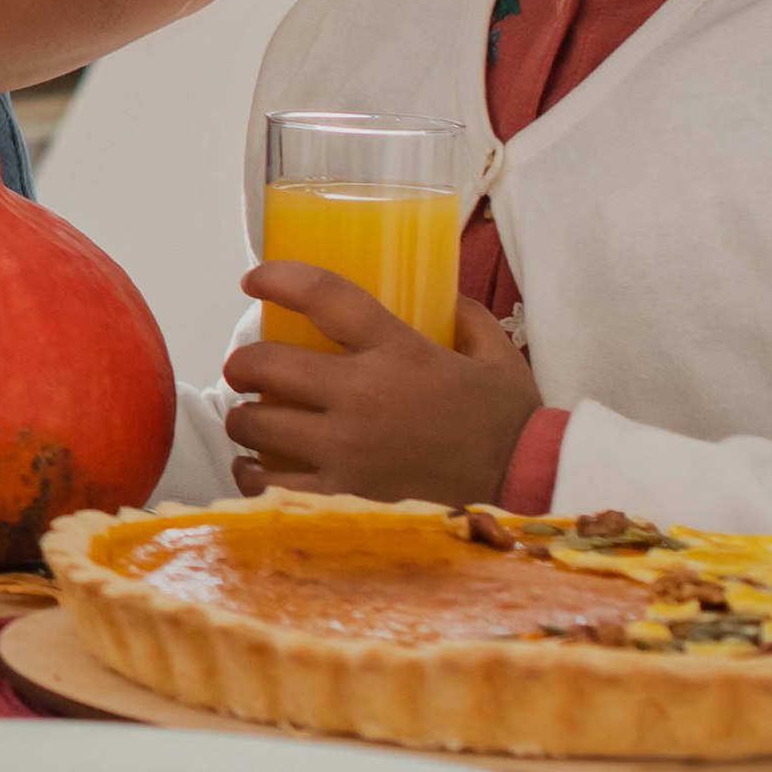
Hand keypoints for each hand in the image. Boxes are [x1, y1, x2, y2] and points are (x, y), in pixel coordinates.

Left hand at [226, 274, 541, 504]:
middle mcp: (364, 397)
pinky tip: (254, 466)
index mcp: (399, 351)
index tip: (253, 280)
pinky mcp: (347, 492)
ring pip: (257, 425)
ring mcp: (350, 449)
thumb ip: (462, 313)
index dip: (277, 278)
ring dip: (243, 417)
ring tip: (251, 415)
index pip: (322, 296)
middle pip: (266, 364)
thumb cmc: (509, 417)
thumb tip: (435, 287)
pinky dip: (253, 473)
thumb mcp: (493, 350)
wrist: (530, 484)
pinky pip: (272, 483)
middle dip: (241, 363)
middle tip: (245, 367)